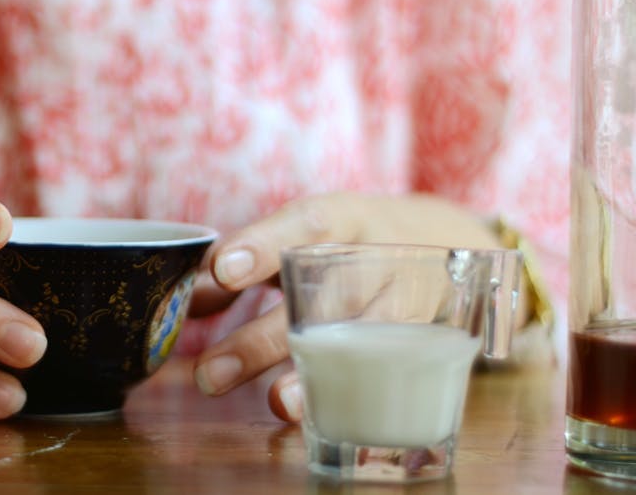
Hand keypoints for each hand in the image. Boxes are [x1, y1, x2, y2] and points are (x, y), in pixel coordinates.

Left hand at [188, 193, 502, 421]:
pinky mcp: (427, 339)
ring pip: (359, 340)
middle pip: (323, 298)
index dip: (262, 247)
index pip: (304, 224)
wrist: (445, 240)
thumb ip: (246, 265)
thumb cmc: (350, 240)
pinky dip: (349, 397)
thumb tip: (190, 301)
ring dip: (310, 376)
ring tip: (272, 403)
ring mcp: (408, 298)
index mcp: (341, 218)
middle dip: (263, 341)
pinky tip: (313, 417)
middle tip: (207, 375)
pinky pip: (387, 372)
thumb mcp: (303, 236)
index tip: (222, 272)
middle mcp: (378, 255)